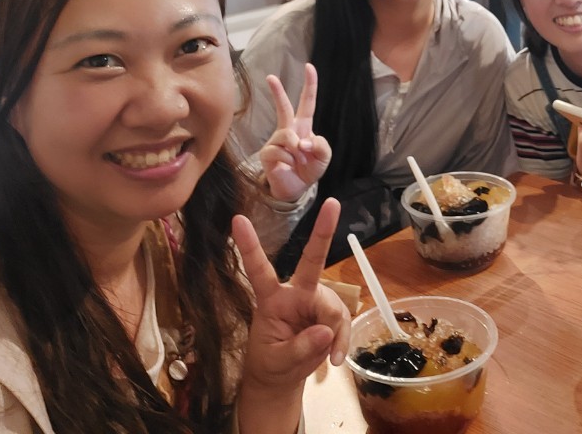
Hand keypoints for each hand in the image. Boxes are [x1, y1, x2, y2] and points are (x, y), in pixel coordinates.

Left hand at [233, 199, 349, 401]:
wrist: (282, 377)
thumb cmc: (271, 364)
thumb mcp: (277, 362)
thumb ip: (299, 349)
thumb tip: (325, 331)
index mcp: (271, 300)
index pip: (258, 270)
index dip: (250, 246)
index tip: (237, 220)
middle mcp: (295, 292)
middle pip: (312, 261)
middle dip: (323, 231)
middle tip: (332, 203)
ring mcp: (315, 299)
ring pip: (334, 307)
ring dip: (335, 333)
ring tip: (326, 356)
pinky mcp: (330, 312)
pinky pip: (344, 322)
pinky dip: (343, 342)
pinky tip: (336, 358)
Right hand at [258, 66, 330, 200]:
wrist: (296, 188)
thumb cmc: (310, 168)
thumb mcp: (324, 156)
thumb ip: (321, 145)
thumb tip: (303, 141)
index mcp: (303, 126)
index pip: (307, 102)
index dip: (310, 85)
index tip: (309, 67)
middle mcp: (288, 129)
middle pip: (283, 107)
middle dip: (277, 92)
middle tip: (270, 77)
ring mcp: (276, 141)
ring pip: (287, 136)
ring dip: (297, 151)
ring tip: (299, 161)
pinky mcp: (267, 153)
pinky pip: (280, 152)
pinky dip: (289, 161)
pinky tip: (288, 166)